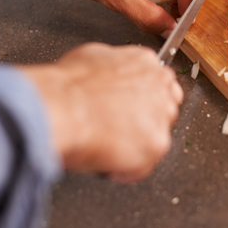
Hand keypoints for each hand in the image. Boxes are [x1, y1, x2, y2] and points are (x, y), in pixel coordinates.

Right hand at [21, 43, 181, 181]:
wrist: (63, 108)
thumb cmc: (68, 87)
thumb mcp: (91, 57)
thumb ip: (112, 67)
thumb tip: (107, 77)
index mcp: (144, 62)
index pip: (159, 83)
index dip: (142, 100)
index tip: (129, 110)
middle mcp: (160, 86)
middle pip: (164, 109)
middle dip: (144, 122)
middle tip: (118, 130)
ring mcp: (161, 116)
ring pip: (156, 138)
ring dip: (136, 146)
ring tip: (107, 147)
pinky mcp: (157, 144)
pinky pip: (144, 165)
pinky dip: (125, 170)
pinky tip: (106, 163)